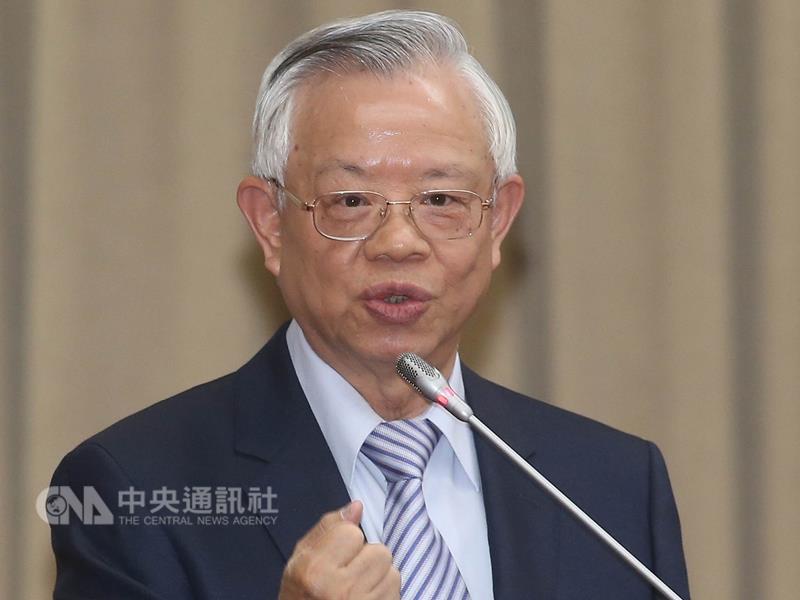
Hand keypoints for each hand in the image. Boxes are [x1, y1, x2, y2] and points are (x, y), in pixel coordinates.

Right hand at [278, 500, 399, 598]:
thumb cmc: (302, 594)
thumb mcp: (301, 559)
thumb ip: (327, 528)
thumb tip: (356, 507)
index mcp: (316, 572)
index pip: (352, 533)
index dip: (346, 539)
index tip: (338, 553)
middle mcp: (340, 590)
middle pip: (379, 551)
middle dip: (367, 558)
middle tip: (350, 572)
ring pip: (392, 571)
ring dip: (379, 576)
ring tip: (359, 586)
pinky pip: (396, 591)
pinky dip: (385, 592)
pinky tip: (367, 596)